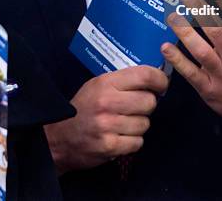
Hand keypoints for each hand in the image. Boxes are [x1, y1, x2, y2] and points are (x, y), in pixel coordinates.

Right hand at [45, 65, 168, 173]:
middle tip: (136, 107)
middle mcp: (108, 102)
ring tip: (124, 123)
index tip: (162, 85)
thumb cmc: (84, 107)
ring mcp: (108, 125)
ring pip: (145, 123)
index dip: (159, 79)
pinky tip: (121, 137)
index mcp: (106, 83)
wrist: (60, 137)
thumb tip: (155, 77)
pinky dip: (133, 141)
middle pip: (149, 102)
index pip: (144, 75)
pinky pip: (138, 142)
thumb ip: (123, 80)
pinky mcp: (109, 146)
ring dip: (139, 125)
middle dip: (147, 105)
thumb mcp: (98, 85)